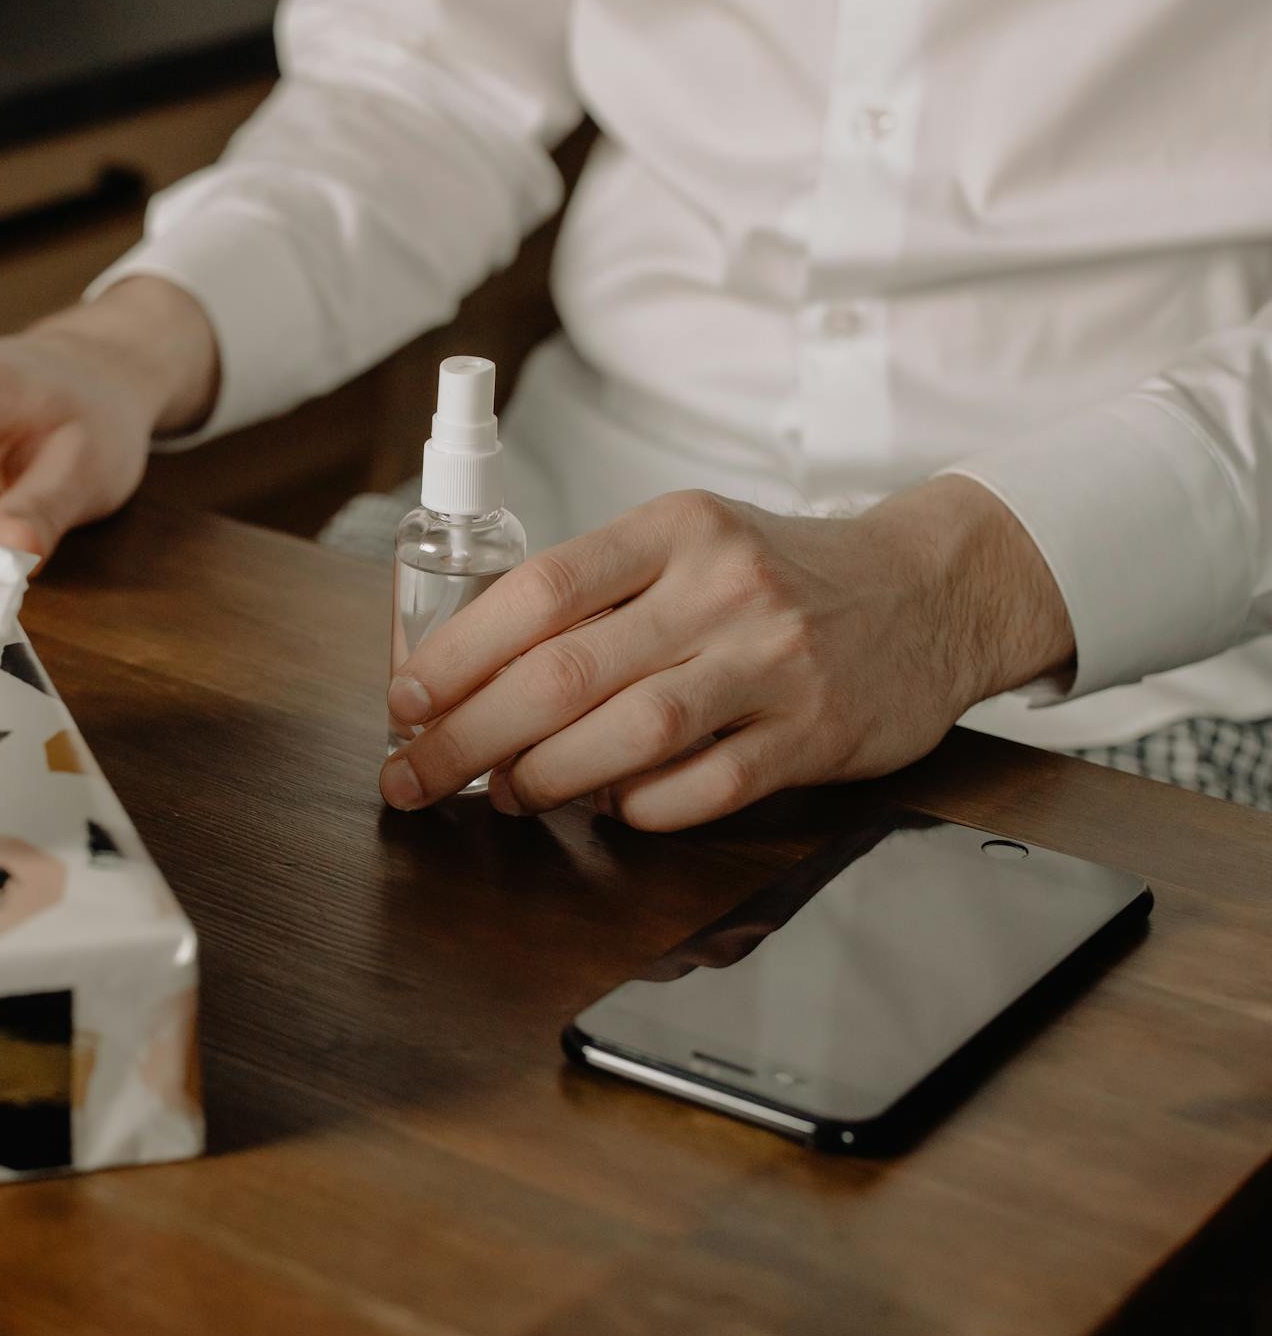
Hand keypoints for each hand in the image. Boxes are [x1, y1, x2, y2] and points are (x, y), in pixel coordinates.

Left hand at [379, 479, 1073, 829]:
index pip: (539, 590)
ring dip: (546, 777)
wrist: (931, 588)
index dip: (457, 653)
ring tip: (504, 794)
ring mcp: (775, 662)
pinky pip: (706, 787)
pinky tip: (609, 807)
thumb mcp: (688, 545)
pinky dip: (641, 807)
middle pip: (566, 672)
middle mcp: (723, 588)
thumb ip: (597, 594)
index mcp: (674, 528)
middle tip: (416, 773)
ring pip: (631, 733)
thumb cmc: (778, 574)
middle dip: (469, 735)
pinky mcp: (816, 734)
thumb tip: (469, 672)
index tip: (404, 699)